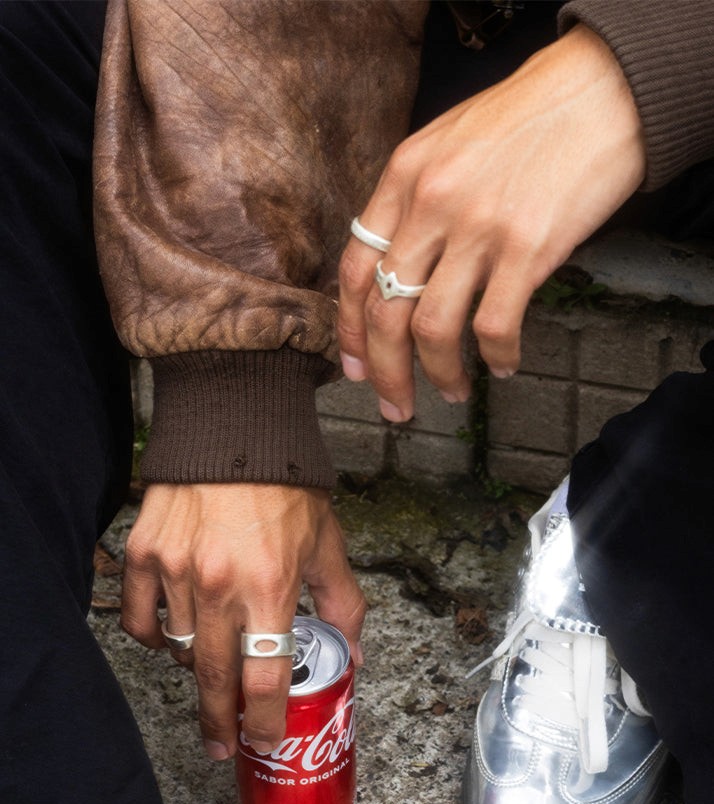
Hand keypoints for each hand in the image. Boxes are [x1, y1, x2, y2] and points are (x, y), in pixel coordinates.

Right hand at [120, 483, 365, 759]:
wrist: (234, 428)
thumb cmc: (285, 485)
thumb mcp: (327, 542)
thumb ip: (343, 602)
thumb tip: (355, 652)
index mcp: (271, 584)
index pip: (265, 677)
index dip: (263, 722)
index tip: (263, 743)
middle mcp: (219, 584)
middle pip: (213, 679)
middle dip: (219, 722)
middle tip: (221, 747)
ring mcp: (176, 570)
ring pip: (177, 650)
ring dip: (195, 671)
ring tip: (211, 673)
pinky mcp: (144, 553)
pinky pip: (141, 620)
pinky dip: (155, 638)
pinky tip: (171, 639)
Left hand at [337, 25, 645, 420]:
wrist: (599, 92)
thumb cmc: (526, 120)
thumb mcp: (447, 144)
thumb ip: (415, 201)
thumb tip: (400, 269)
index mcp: (403, 177)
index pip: (354, 269)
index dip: (349, 329)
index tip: (353, 367)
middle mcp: (430, 204)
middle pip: (383, 311)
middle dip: (383, 372)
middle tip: (393, 406)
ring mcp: (477, 227)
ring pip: (431, 328)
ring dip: (437, 374)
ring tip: (450, 392)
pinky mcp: (527, 248)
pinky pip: (494, 327)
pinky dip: (496, 358)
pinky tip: (503, 367)